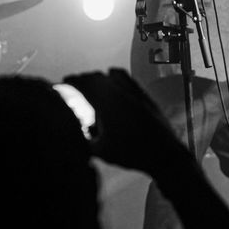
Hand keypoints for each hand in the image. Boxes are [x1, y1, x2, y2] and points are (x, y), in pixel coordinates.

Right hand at [62, 69, 184, 176]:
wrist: (164, 154)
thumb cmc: (131, 153)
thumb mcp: (100, 151)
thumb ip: (83, 139)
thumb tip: (71, 133)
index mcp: (105, 103)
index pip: (84, 83)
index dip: (72, 80)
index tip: (64, 81)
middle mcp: (119, 92)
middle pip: (96, 77)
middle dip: (84, 79)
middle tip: (76, 84)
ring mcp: (133, 91)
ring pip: (112, 74)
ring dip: (99, 77)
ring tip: (93, 83)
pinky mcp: (144, 95)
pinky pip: (127, 78)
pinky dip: (116, 76)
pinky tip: (113, 80)